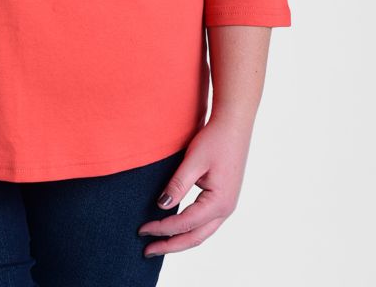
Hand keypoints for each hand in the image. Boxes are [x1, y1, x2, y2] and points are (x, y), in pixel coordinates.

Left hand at [137, 111, 253, 256]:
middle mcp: (226, 209)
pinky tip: (175, 228)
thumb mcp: (194, 160)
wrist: (234, 125)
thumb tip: (162, 206)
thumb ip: (178, 184)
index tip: (142, 230)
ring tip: (158, 244)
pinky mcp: (223, 199)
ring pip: (201, 233)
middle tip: (147, 251)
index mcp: (219, 203)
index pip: (184, 223)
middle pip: (195, 238)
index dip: (162, 228)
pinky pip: (205, 223)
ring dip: (179, 240)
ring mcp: (226, 206)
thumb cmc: (215, 139)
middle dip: (170, 245)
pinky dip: (188, 230)